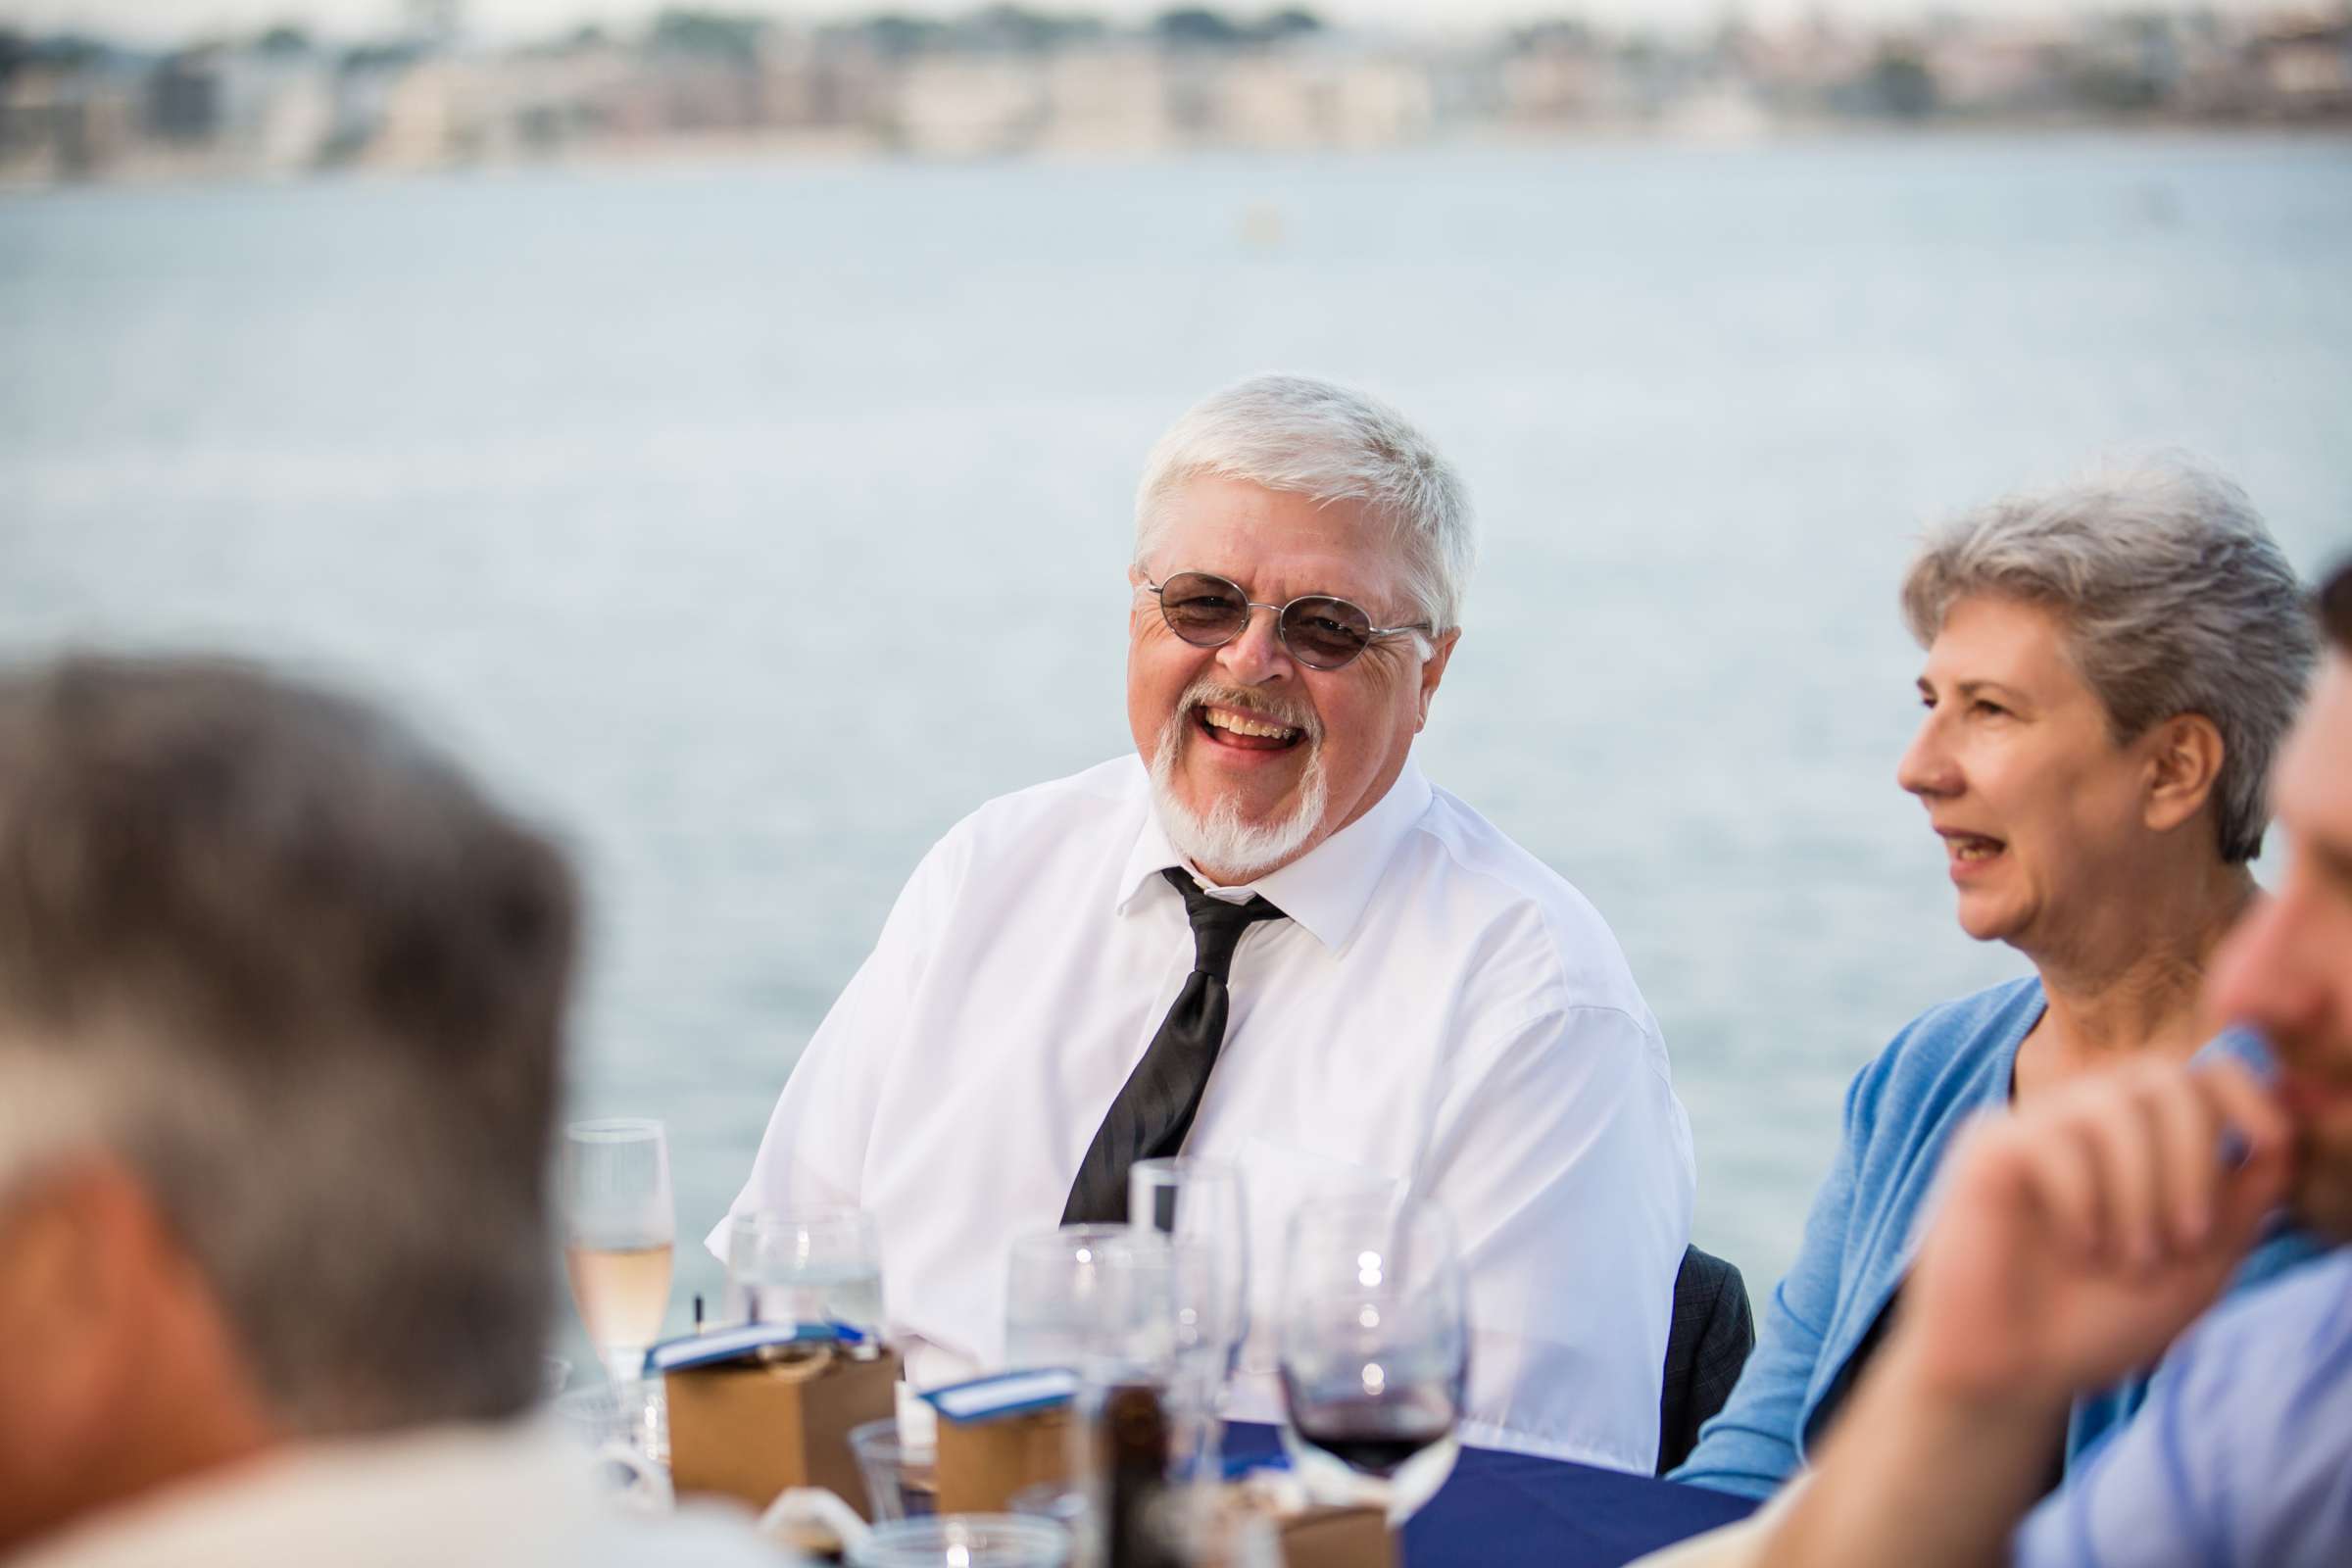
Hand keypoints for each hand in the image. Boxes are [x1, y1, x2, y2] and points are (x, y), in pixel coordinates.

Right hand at [1904, 1059, 2292, 1407]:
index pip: (2199, 1074)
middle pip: (2162, 1077)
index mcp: (2142, 1142)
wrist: (2015, 1370)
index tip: (2270, 1142)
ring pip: (2110, 1103)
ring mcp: (2035, 1128)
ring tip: (2131, 1258)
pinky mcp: (1987, 1146)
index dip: (2246, 1094)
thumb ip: (2245, 1199)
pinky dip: (2083, 1199)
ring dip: (2141, 1186)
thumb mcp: (2201, 1264)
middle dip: (2192, 1156)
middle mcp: (2087, 1122)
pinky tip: (2079, 1246)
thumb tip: (2288, 1132)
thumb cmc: (2102, 1321)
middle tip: (2186, 1238)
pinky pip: (2051, 1138)